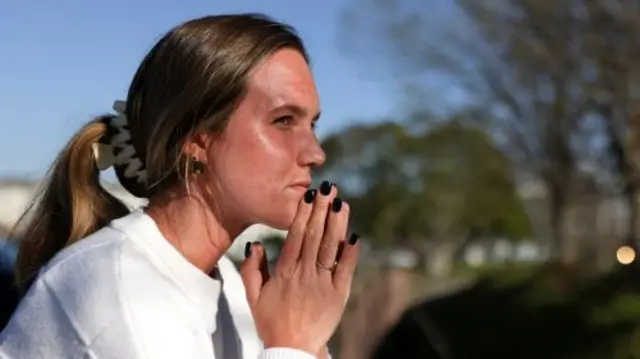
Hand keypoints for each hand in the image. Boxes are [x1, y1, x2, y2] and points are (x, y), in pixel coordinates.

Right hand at [240, 182, 359, 355]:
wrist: (292, 350)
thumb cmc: (271, 322)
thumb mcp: (254, 296)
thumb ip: (253, 269)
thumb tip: (256, 243)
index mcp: (285, 273)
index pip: (295, 237)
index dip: (302, 214)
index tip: (308, 195)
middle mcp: (305, 275)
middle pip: (315, 236)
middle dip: (322, 210)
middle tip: (328, 187)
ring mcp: (323, 285)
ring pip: (331, 249)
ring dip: (337, 224)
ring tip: (342, 203)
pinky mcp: (338, 296)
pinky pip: (346, 271)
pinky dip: (351, 253)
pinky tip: (355, 236)